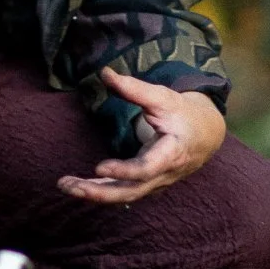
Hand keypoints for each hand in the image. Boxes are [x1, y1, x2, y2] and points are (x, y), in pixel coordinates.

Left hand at [58, 71, 225, 205]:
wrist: (204, 135)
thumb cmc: (183, 113)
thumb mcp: (163, 97)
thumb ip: (134, 88)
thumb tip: (104, 73)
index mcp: (172, 152)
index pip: (148, 169)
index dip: (124, 171)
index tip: (98, 167)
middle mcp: (163, 174)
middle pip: (131, 191)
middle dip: (99, 193)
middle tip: (70, 186)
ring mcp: (155, 182)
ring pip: (124, 196)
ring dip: (93, 194)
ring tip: (65, 185)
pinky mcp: (147, 184)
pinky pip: (122, 192)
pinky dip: (100, 191)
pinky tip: (77, 187)